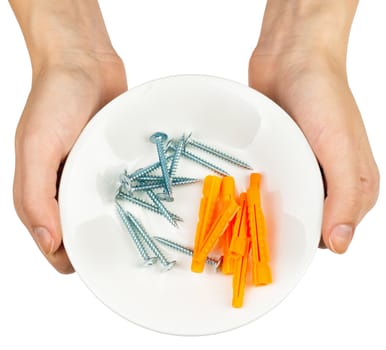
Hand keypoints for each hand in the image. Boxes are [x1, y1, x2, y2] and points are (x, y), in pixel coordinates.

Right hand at [13, 55, 126, 272]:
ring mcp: (88, 177)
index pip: (54, 245)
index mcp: (39, 193)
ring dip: (116, 225)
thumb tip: (48, 243)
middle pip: (81, 234)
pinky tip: (145, 205)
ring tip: (141, 228)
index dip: (72, 258)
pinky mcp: (108, 163)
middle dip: (99, 244)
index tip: (100, 259)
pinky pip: (118, 191)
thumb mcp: (37, 147)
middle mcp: (64, 190)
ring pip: (101, 215)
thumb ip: (36, 196)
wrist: (84, 63)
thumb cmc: (55, 100)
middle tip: (127, 245)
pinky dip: (128, 201)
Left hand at [249, 1, 378, 252]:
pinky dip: (262, 190)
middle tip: (256, 224)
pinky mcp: (285, 157)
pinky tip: (247, 190)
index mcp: (355, 188)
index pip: (330, 234)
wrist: (292, 59)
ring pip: (288, 204)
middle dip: (284, 225)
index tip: (276, 242)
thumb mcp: (340, 149)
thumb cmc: (323, 99)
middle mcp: (331, 182)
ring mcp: (306, 170)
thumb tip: (339, 245)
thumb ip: (345, 197)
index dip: (305, 241)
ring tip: (247, 208)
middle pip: (307, 221)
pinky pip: (274, 183)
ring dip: (270, 208)